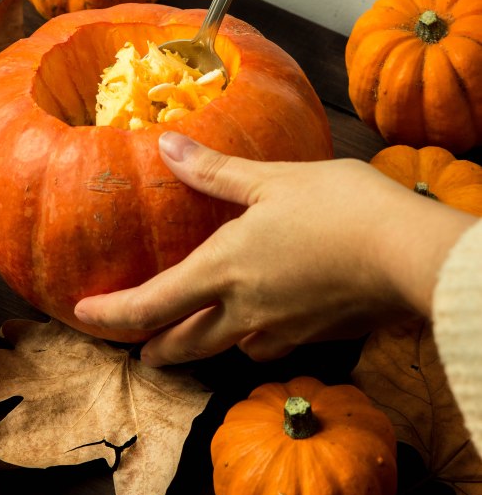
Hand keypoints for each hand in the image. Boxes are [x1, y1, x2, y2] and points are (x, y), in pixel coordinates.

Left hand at [74, 132, 474, 366]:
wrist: (408, 256)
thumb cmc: (340, 209)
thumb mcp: (271, 180)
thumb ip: (213, 170)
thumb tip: (165, 144)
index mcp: (224, 270)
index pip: (151, 304)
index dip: (113, 314)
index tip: (84, 315)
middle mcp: (245, 312)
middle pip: (184, 344)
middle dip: (155, 347)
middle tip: (138, 349)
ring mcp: (282, 329)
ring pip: (227, 350)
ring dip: (201, 347)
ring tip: (192, 336)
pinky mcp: (316, 335)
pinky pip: (268, 346)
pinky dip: (250, 341)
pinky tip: (259, 326)